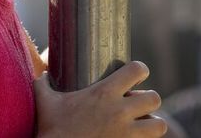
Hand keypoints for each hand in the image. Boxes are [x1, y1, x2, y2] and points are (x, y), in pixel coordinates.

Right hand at [34, 61, 166, 137]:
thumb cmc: (52, 131)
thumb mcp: (45, 102)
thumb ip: (43, 84)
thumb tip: (41, 74)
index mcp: (104, 93)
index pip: (136, 70)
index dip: (139, 70)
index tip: (136, 74)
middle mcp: (120, 112)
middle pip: (154, 98)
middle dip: (148, 101)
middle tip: (137, 105)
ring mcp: (127, 135)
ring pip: (159, 125)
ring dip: (153, 124)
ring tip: (142, 125)